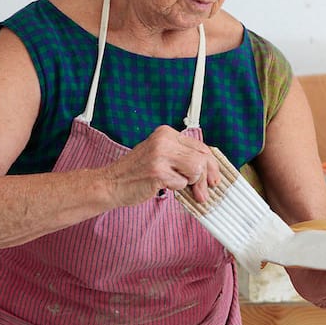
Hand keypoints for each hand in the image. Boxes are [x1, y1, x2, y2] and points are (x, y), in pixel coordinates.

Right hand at [103, 125, 220, 206]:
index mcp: (166, 133)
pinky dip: (176, 189)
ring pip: (196, 169)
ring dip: (192, 183)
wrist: (111, 183)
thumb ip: (181, 157)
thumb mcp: (160, 156)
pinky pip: (182, 183)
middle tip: (206, 191)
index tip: (214, 178)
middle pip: (202, 157)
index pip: (200, 146)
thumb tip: (209, 169)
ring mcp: (160, 155)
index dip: (211, 164)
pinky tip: (163, 187)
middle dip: (207, 177)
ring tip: (181, 188)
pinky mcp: (158, 171)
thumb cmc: (136, 173)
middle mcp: (164, 140)